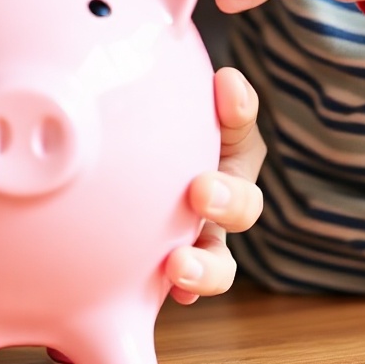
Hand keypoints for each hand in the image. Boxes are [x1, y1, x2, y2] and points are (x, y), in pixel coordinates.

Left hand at [166, 67, 265, 303]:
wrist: (122, 167)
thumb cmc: (145, 134)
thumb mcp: (162, 105)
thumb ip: (175, 77)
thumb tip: (212, 67)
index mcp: (221, 149)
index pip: (238, 122)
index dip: (237, 107)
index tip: (226, 86)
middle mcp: (217, 197)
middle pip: (242, 205)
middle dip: (229, 200)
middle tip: (201, 192)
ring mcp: (198, 239)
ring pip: (219, 262)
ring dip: (207, 267)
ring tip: (180, 267)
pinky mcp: (171, 272)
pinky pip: (185, 289)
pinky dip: (183, 294)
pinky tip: (172, 296)